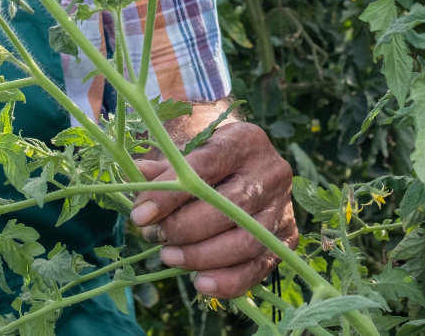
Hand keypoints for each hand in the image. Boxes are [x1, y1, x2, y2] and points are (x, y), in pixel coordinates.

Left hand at [130, 119, 296, 298]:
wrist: (244, 164)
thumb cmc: (207, 158)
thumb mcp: (186, 152)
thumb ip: (163, 168)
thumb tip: (136, 177)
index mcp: (245, 140)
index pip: (205, 168)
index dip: (170, 195)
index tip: (139, 216)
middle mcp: (272, 171)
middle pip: (229, 208)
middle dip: (184, 229)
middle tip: (154, 237)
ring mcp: (283, 206)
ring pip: (247, 241)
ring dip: (202, 257)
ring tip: (169, 257)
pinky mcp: (288, 237)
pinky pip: (260, 267)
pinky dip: (230, 281)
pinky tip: (200, 283)